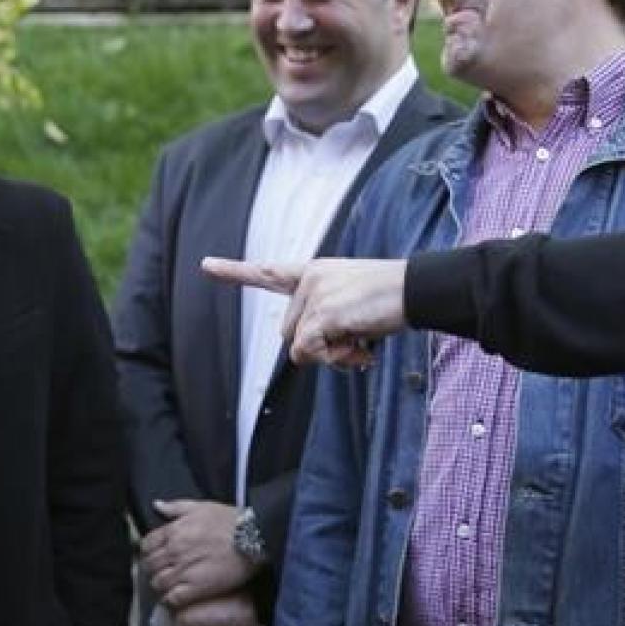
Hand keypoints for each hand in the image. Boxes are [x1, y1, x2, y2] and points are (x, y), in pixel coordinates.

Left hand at [140, 499, 254, 605]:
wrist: (255, 537)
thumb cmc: (232, 520)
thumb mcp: (202, 506)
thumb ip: (176, 507)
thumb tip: (157, 506)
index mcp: (174, 531)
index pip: (146, 545)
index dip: (150, 552)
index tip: (157, 556)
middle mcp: (175, 551)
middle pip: (150, 565)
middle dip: (154, 569)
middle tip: (164, 571)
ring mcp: (184, 570)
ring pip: (158, 583)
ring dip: (161, 585)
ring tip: (171, 585)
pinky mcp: (196, 588)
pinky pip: (172, 598)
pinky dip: (171, 600)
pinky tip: (177, 598)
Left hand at [202, 257, 407, 366]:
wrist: (418, 289)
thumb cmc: (391, 299)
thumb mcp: (352, 305)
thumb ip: (323, 323)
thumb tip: (304, 354)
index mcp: (315, 272)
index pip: (269, 273)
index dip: (236, 271)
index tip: (206, 265)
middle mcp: (310, 279)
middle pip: (289, 333)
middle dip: (318, 346)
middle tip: (355, 341)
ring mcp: (315, 295)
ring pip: (299, 348)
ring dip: (331, 356)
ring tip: (361, 340)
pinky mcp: (323, 313)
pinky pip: (309, 352)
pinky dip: (334, 360)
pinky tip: (361, 349)